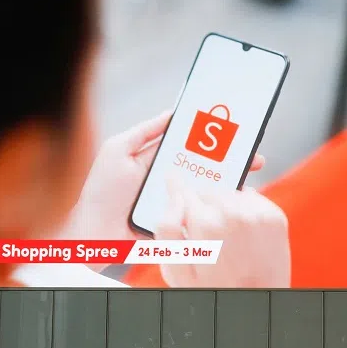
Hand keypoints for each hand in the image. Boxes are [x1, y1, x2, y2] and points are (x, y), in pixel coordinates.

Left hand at [60, 111, 264, 263]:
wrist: (94, 233)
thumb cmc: (101, 191)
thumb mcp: (118, 150)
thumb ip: (144, 132)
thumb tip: (171, 113)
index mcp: (156, 159)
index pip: (188, 144)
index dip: (209, 136)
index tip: (232, 129)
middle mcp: (168, 177)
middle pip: (204, 164)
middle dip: (229, 159)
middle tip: (252, 154)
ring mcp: (174, 198)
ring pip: (206, 187)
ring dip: (228, 182)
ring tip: (248, 174)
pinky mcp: (176, 218)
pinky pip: (200, 210)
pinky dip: (217, 205)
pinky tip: (233, 198)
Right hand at [154, 179, 290, 287]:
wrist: (258, 304)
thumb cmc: (216, 291)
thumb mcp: (178, 271)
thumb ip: (167, 230)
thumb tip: (174, 199)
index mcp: (206, 223)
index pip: (184, 190)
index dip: (177, 189)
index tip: (173, 181)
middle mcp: (234, 212)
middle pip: (207, 191)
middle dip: (202, 207)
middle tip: (205, 234)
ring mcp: (258, 213)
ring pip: (230, 194)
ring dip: (224, 208)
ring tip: (226, 237)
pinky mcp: (275, 217)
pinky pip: (252, 199)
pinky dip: (245, 210)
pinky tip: (243, 234)